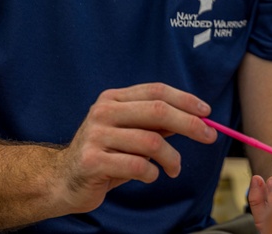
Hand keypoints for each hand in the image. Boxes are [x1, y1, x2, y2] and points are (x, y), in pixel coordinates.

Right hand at [52, 82, 216, 213]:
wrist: (63, 180)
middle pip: (158, 111)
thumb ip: (154, 123)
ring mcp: (96, 135)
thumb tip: (195, 118)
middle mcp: (104, 112)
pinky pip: (137, 166)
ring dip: (171, 158)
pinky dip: (152, 173)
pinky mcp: (93, 161)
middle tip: (209, 136)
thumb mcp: (129, 132)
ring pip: (151, 142)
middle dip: (190, 124)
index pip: (156, 91)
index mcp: (114, 99)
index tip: (207, 112)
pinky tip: (150, 176)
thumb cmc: (104, 155)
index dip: (185, 100)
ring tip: (173, 168)